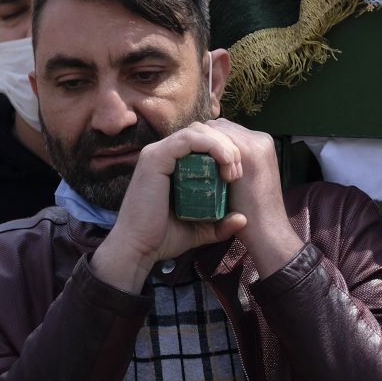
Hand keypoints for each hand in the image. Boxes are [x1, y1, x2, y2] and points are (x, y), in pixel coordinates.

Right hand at [91, 121, 248, 291]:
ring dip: (223, 145)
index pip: (204, 141)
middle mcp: (164, 153)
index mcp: (173, 163)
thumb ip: (220, 224)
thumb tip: (243, 219)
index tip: (238, 175)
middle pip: (204, 131)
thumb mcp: (201, 229)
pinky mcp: (155, 157)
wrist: (138, 249)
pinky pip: (188, 139)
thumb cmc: (164, 238)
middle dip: (228, 146)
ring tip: (233, 170)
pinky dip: (212, 146)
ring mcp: (157, 152)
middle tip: (238, 172)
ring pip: (198, 131)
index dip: (226, 150)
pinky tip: (225, 162)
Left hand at [205, 119, 303, 276]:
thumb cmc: (256, 218)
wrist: (268, 234)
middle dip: (203, 141)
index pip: (225, 131)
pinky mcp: (249, 153)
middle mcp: (261, 140)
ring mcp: (256, 143)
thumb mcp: (244, 189)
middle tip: (190, 162)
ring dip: (202, 143)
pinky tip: (193, 166)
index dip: (208, 142)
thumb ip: (229, 175)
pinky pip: (217, 137)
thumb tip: (208, 167)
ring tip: (192, 166)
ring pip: (216, 128)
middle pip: (220, 126)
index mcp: (261, 146)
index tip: (194, 160)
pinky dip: (203, 147)